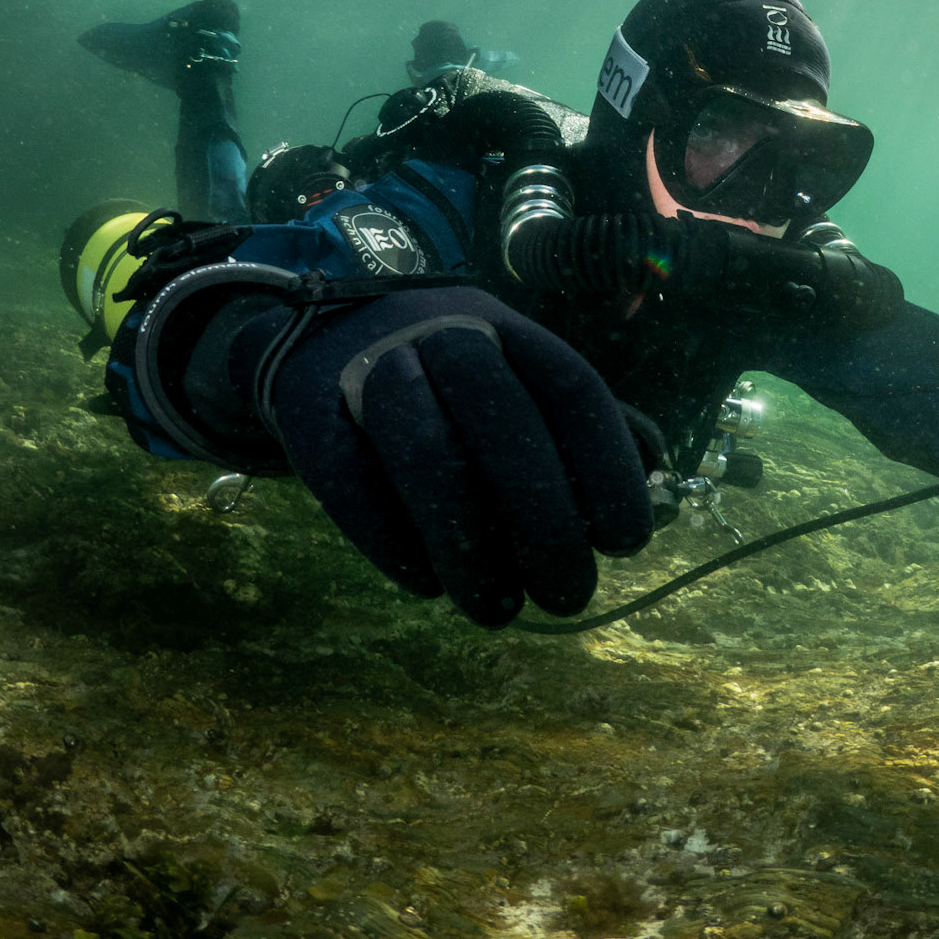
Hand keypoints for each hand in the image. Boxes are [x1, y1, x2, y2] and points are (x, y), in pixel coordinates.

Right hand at [264, 287, 652, 626]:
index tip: (627, 543)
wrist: (316, 340)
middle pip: (502, 416)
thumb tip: (630, 513)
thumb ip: (564, 438)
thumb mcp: (509, 383)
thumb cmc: (441, 385)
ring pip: (425, 449)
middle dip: (544, 518)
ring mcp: (369, 366)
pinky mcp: (308, 410)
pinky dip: (392, 541)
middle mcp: (444, 333)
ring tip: (497, 609)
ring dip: (468, 543)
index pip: (571, 388)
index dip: (608, 466)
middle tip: (567, 594)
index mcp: (507, 328)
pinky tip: (426, 583)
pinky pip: (351, 479)